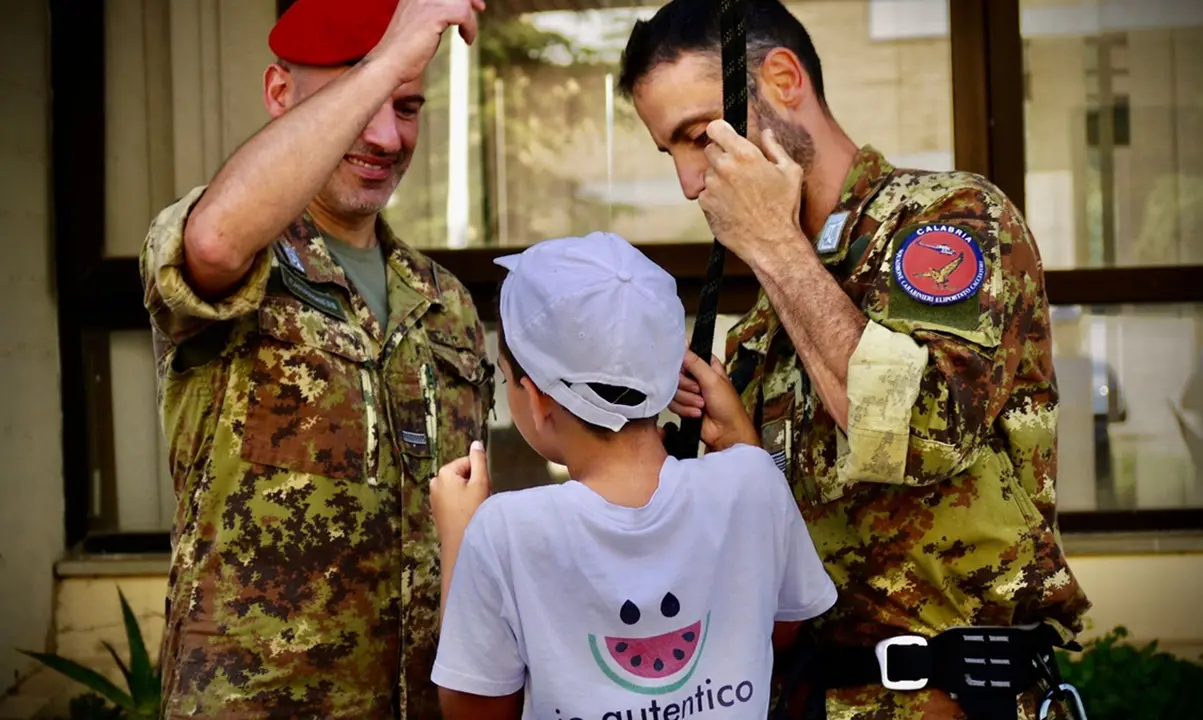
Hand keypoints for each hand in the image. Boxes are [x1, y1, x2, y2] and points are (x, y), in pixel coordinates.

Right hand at [372, 0, 487, 82]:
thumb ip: (433, 14)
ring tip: (467, 35)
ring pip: (461, 0)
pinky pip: (464, 14)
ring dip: (470, 18)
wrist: (389, 64)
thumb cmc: (403, 52)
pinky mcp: (434, 14)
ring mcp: (426, 1)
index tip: (475, 4)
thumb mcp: (419, 25)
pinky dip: (470, 28)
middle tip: (480, 8)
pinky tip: (466, 40)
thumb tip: (456, 11)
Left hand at [430, 440, 490, 541]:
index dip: (479, 474)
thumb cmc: (472, 511)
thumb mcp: (480, 483)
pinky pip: (452, 498)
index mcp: (444, 472)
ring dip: (468, 493)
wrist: (460, 543)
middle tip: (480, 498)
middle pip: (462, 474)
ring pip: (457, 487)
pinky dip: (461, 502)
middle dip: (473, 483)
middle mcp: (435, 481)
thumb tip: (476, 443)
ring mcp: (434, 496)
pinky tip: (467, 513)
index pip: (468, 462)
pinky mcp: (436, 509)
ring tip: (474, 507)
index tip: (484, 487)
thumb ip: (479, 461)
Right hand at [667, 350, 758, 452]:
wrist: (726, 432)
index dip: (683, 363)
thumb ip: (696, 363)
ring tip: (701, 405)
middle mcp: (696, 377)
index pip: (686, 356)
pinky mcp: (683, 405)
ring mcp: (689, 392)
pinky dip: (684, 409)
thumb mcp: (713, 380)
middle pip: (676, 374)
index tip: (686, 370)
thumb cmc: (728, 407)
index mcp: (706, 366)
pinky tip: (697, 413)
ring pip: (673, 390)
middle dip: (687, 386)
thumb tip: (683, 347)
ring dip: (687, 400)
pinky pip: (672, 403)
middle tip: (699, 391)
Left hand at [698, 121, 806, 267]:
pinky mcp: (705, 205)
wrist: (772, 243)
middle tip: (739, 170)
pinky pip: (706, 193)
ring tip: (739, 193)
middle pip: (710, 150)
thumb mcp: (790, 172)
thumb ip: (775, 148)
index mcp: (745, 155)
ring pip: (708, 173)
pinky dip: (715, 197)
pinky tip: (733, 205)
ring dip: (719, 178)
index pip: (716, 128)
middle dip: (722, 156)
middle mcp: (724, 168)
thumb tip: (767, 133)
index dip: (720, 131)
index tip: (725, 136)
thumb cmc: (784, 208)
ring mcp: (712, 187)